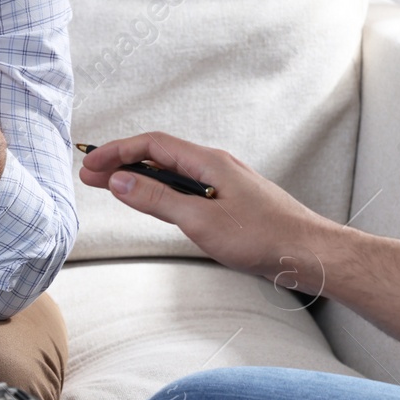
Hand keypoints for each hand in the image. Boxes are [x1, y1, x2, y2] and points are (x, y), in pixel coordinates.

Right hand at [80, 132, 337, 282]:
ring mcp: (224, 182)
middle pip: (159, 155)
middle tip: (89, 176)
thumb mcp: (200, 220)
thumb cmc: (263, 238)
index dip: (117, 152)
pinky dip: (160, 190)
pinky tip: (153, 202)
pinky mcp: (231, 201)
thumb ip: (158, 199)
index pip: (151, 145)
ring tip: (111, 187)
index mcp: (208, 162)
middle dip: (122, 163)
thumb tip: (120, 181)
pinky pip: (186, 187)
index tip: (89, 165)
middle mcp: (215, 165)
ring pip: (172, 172)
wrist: (309, 253)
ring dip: (139, 177)